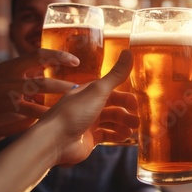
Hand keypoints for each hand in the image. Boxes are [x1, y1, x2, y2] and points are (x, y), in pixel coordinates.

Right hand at [0, 48, 78, 128]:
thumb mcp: (4, 78)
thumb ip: (25, 75)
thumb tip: (50, 73)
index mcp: (11, 66)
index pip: (38, 54)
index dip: (58, 55)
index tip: (76, 61)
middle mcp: (10, 75)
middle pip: (42, 71)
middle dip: (64, 78)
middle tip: (82, 84)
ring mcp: (7, 91)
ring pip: (38, 88)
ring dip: (59, 93)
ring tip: (75, 97)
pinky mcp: (4, 107)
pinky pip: (29, 110)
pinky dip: (44, 114)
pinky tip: (56, 116)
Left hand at [37, 50, 138, 165]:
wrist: (55, 141)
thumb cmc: (74, 113)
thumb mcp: (99, 90)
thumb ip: (116, 74)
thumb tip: (129, 51)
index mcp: (89, 92)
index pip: (112, 92)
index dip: (125, 97)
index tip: (135, 104)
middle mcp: (88, 106)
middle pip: (113, 107)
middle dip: (126, 113)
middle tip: (137, 121)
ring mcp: (88, 123)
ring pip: (111, 122)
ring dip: (123, 125)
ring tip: (131, 131)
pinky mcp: (88, 139)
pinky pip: (106, 135)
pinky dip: (116, 136)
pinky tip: (124, 137)